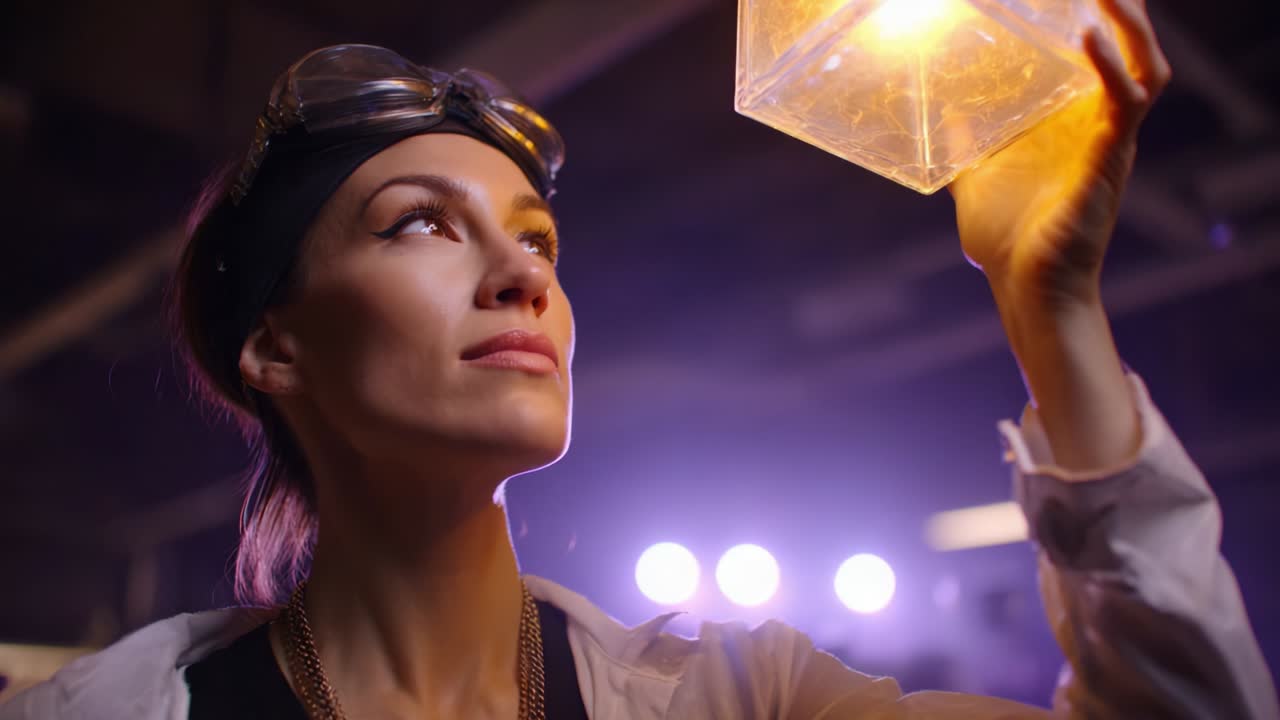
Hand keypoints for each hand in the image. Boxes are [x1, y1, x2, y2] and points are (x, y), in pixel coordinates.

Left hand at [949, 0, 1171, 308]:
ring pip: (1146, 65)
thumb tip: (940, 117)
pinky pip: (1126, 99)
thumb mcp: (974, 179)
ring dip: (1133, 26)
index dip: (1095, 20)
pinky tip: (1089, 36)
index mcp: (1073, 125)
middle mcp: (1099, 125)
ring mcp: (1110, 140)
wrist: (1022, 285)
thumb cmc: (1006, 241)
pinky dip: (1112, 65)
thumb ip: (963, 145)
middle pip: (1132, 51)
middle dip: (1127, 12)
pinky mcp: (1111, 156)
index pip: (1097, 58)